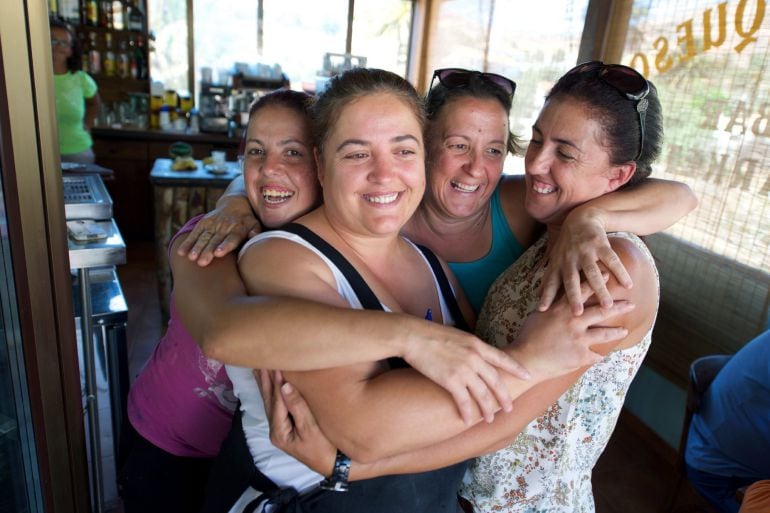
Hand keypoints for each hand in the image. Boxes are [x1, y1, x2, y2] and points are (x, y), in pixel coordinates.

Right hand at [176, 196, 260, 265]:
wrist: (236, 203)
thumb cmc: (247, 221)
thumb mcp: (255, 224)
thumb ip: (255, 232)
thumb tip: (255, 238)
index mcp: (238, 228)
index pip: (232, 238)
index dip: (225, 245)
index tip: (218, 253)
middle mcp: (224, 226)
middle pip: (215, 240)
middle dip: (208, 251)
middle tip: (202, 262)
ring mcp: (213, 224)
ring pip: (204, 237)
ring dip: (196, 247)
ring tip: (191, 258)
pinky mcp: (204, 223)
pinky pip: (195, 233)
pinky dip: (188, 242)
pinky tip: (181, 252)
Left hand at [256, 369, 335, 476]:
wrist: (334, 465)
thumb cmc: (325, 448)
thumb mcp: (311, 429)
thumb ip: (297, 407)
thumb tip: (285, 386)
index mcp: (280, 431)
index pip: (276, 401)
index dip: (276, 382)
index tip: (275, 363)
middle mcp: (276, 430)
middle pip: (268, 400)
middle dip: (265, 380)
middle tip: (261, 360)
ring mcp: (280, 428)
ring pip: (270, 402)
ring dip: (265, 384)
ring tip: (259, 367)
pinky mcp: (286, 426)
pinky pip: (276, 405)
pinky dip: (272, 392)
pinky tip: (271, 384)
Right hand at [401, 323, 530, 424]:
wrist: (413, 336)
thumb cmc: (430, 334)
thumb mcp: (457, 336)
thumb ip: (469, 347)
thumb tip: (475, 357)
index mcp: (477, 344)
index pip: (502, 358)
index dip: (516, 368)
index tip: (527, 376)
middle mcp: (475, 358)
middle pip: (496, 381)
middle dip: (504, 397)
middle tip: (509, 408)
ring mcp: (464, 370)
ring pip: (482, 394)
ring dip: (487, 409)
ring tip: (489, 419)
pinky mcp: (451, 380)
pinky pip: (463, 401)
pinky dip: (466, 412)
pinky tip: (467, 420)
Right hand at [513, 280, 633, 380]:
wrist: (526, 359)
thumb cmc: (527, 336)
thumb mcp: (538, 316)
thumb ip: (551, 308)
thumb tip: (555, 301)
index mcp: (562, 309)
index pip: (582, 291)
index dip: (596, 282)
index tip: (608, 275)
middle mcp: (574, 321)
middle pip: (601, 311)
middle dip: (618, 307)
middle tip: (631, 304)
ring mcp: (579, 338)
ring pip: (604, 334)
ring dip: (616, 332)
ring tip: (624, 330)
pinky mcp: (580, 355)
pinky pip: (594, 356)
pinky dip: (598, 356)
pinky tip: (602, 356)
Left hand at [539, 206, 632, 313]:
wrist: (581, 218)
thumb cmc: (567, 245)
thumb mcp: (555, 259)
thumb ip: (550, 278)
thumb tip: (537, 296)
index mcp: (558, 264)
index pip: (550, 282)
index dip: (546, 295)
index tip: (542, 310)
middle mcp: (570, 258)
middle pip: (571, 280)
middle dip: (574, 296)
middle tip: (577, 314)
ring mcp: (585, 251)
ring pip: (593, 272)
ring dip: (600, 289)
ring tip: (607, 305)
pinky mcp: (601, 245)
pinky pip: (612, 260)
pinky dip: (620, 272)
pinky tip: (628, 285)